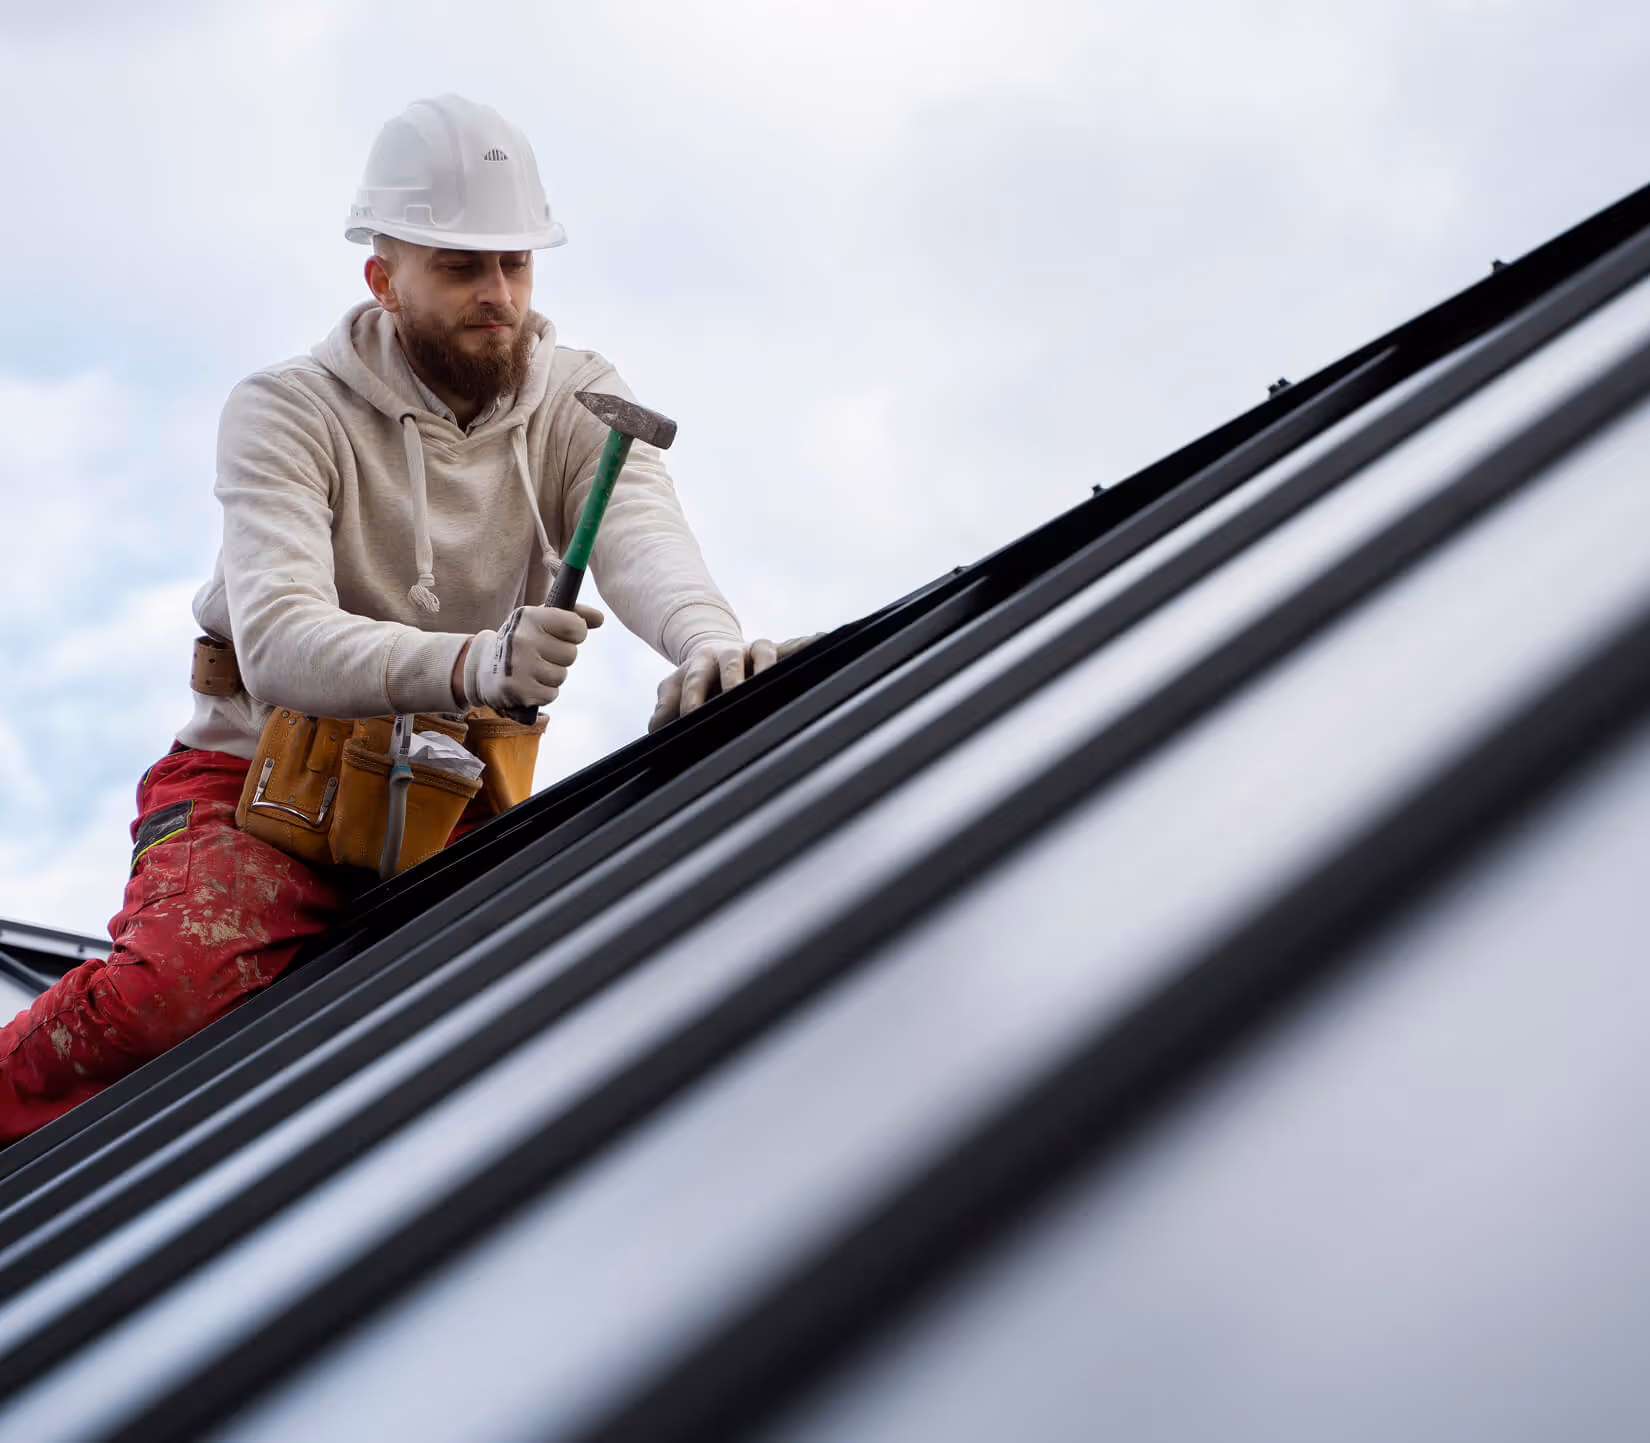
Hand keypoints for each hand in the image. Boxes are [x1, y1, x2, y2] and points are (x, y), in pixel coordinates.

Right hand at [463, 603, 604, 709]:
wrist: (482, 668)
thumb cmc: (522, 640)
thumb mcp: (541, 620)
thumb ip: (573, 615)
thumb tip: (600, 618)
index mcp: (529, 616)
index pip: (576, 627)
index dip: (574, 633)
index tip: (561, 635)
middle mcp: (522, 639)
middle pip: (571, 654)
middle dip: (560, 657)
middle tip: (541, 655)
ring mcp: (518, 665)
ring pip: (561, 676)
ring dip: (551, 676)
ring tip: (532, 669)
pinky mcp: (518, 690)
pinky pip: (551, 694)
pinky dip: (544, 692)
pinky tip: (529, 683)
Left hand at [648, 633, 823, 732]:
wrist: (714, 652)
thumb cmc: (695, 681)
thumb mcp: (673, 691)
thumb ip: (663, 711)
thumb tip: (655, 734)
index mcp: (699, 665)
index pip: (694, 681)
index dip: (693, 698)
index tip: (692, 716)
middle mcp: (728, 654)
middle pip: (729, 664)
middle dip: (732, 681)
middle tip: (734, 697)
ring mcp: (754, 651)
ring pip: (763, 653)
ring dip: (766, 667)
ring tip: (770, 681)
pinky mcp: (779, 650)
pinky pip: (797, 645)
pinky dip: (810, 642)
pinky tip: (825, 639)